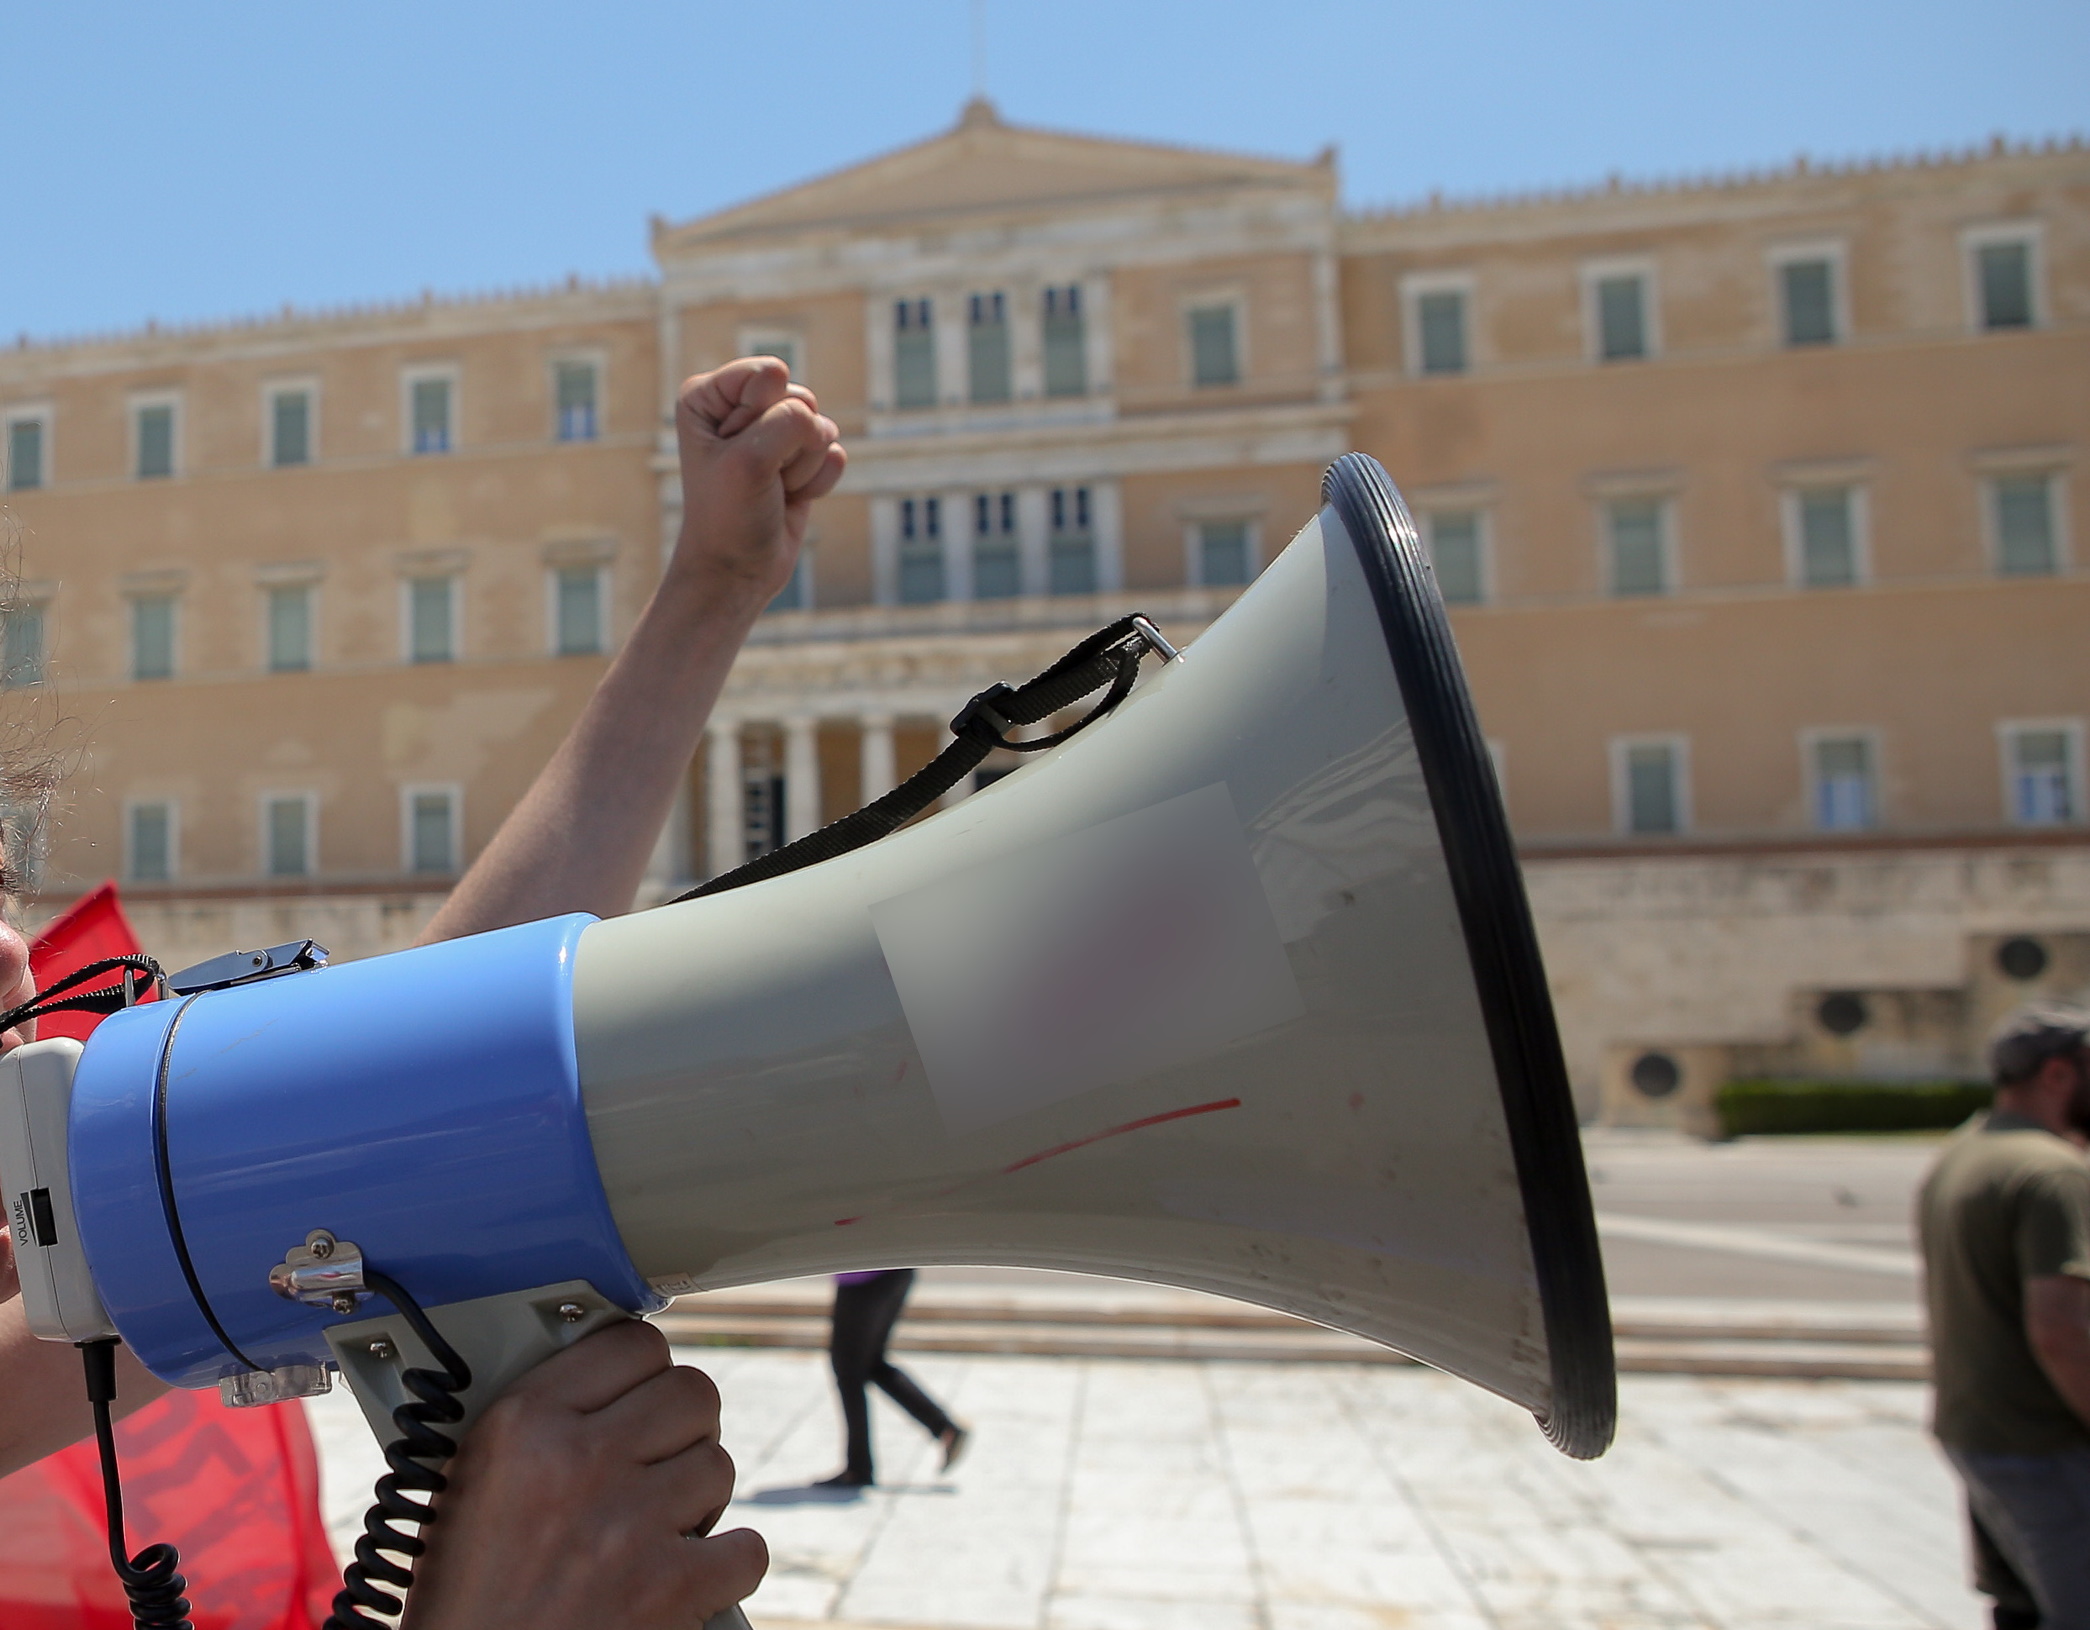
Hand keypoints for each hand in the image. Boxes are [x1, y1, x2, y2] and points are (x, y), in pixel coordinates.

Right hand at [403, 1320, 764, 1629]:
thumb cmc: (465, 1600)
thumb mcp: (467, 1484)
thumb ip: (539, 1423)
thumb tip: (614, 1381)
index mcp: (522, 1425)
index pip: (633, 1343)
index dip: (648, 1374)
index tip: (644, 1397)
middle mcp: (579, 1462)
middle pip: (694, 1393)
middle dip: (684, 1430)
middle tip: (660, 1465)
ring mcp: (629, 1524)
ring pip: (719, 1466)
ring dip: (698, 1500)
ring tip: (658, 1530)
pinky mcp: (670, 1587)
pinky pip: (747, 1548)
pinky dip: (727, 1568)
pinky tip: (692, 1576)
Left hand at [671, 357, 845, 612]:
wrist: (738, 570)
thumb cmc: (728, 515)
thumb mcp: (749, 461)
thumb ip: (788, 421)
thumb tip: (820, 420)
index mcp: (708, 395)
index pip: (767, 375)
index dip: (761, 416)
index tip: (734, 452)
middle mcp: (740, 406)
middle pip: (799, 399)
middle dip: (786, 444)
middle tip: (758, 476)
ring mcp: (773, 431)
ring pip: (820, 427)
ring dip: (801, 467)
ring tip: (771, 489)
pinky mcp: (801, 457)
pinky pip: (833, 453)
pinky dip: (817, 482)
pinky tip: (789, 498)